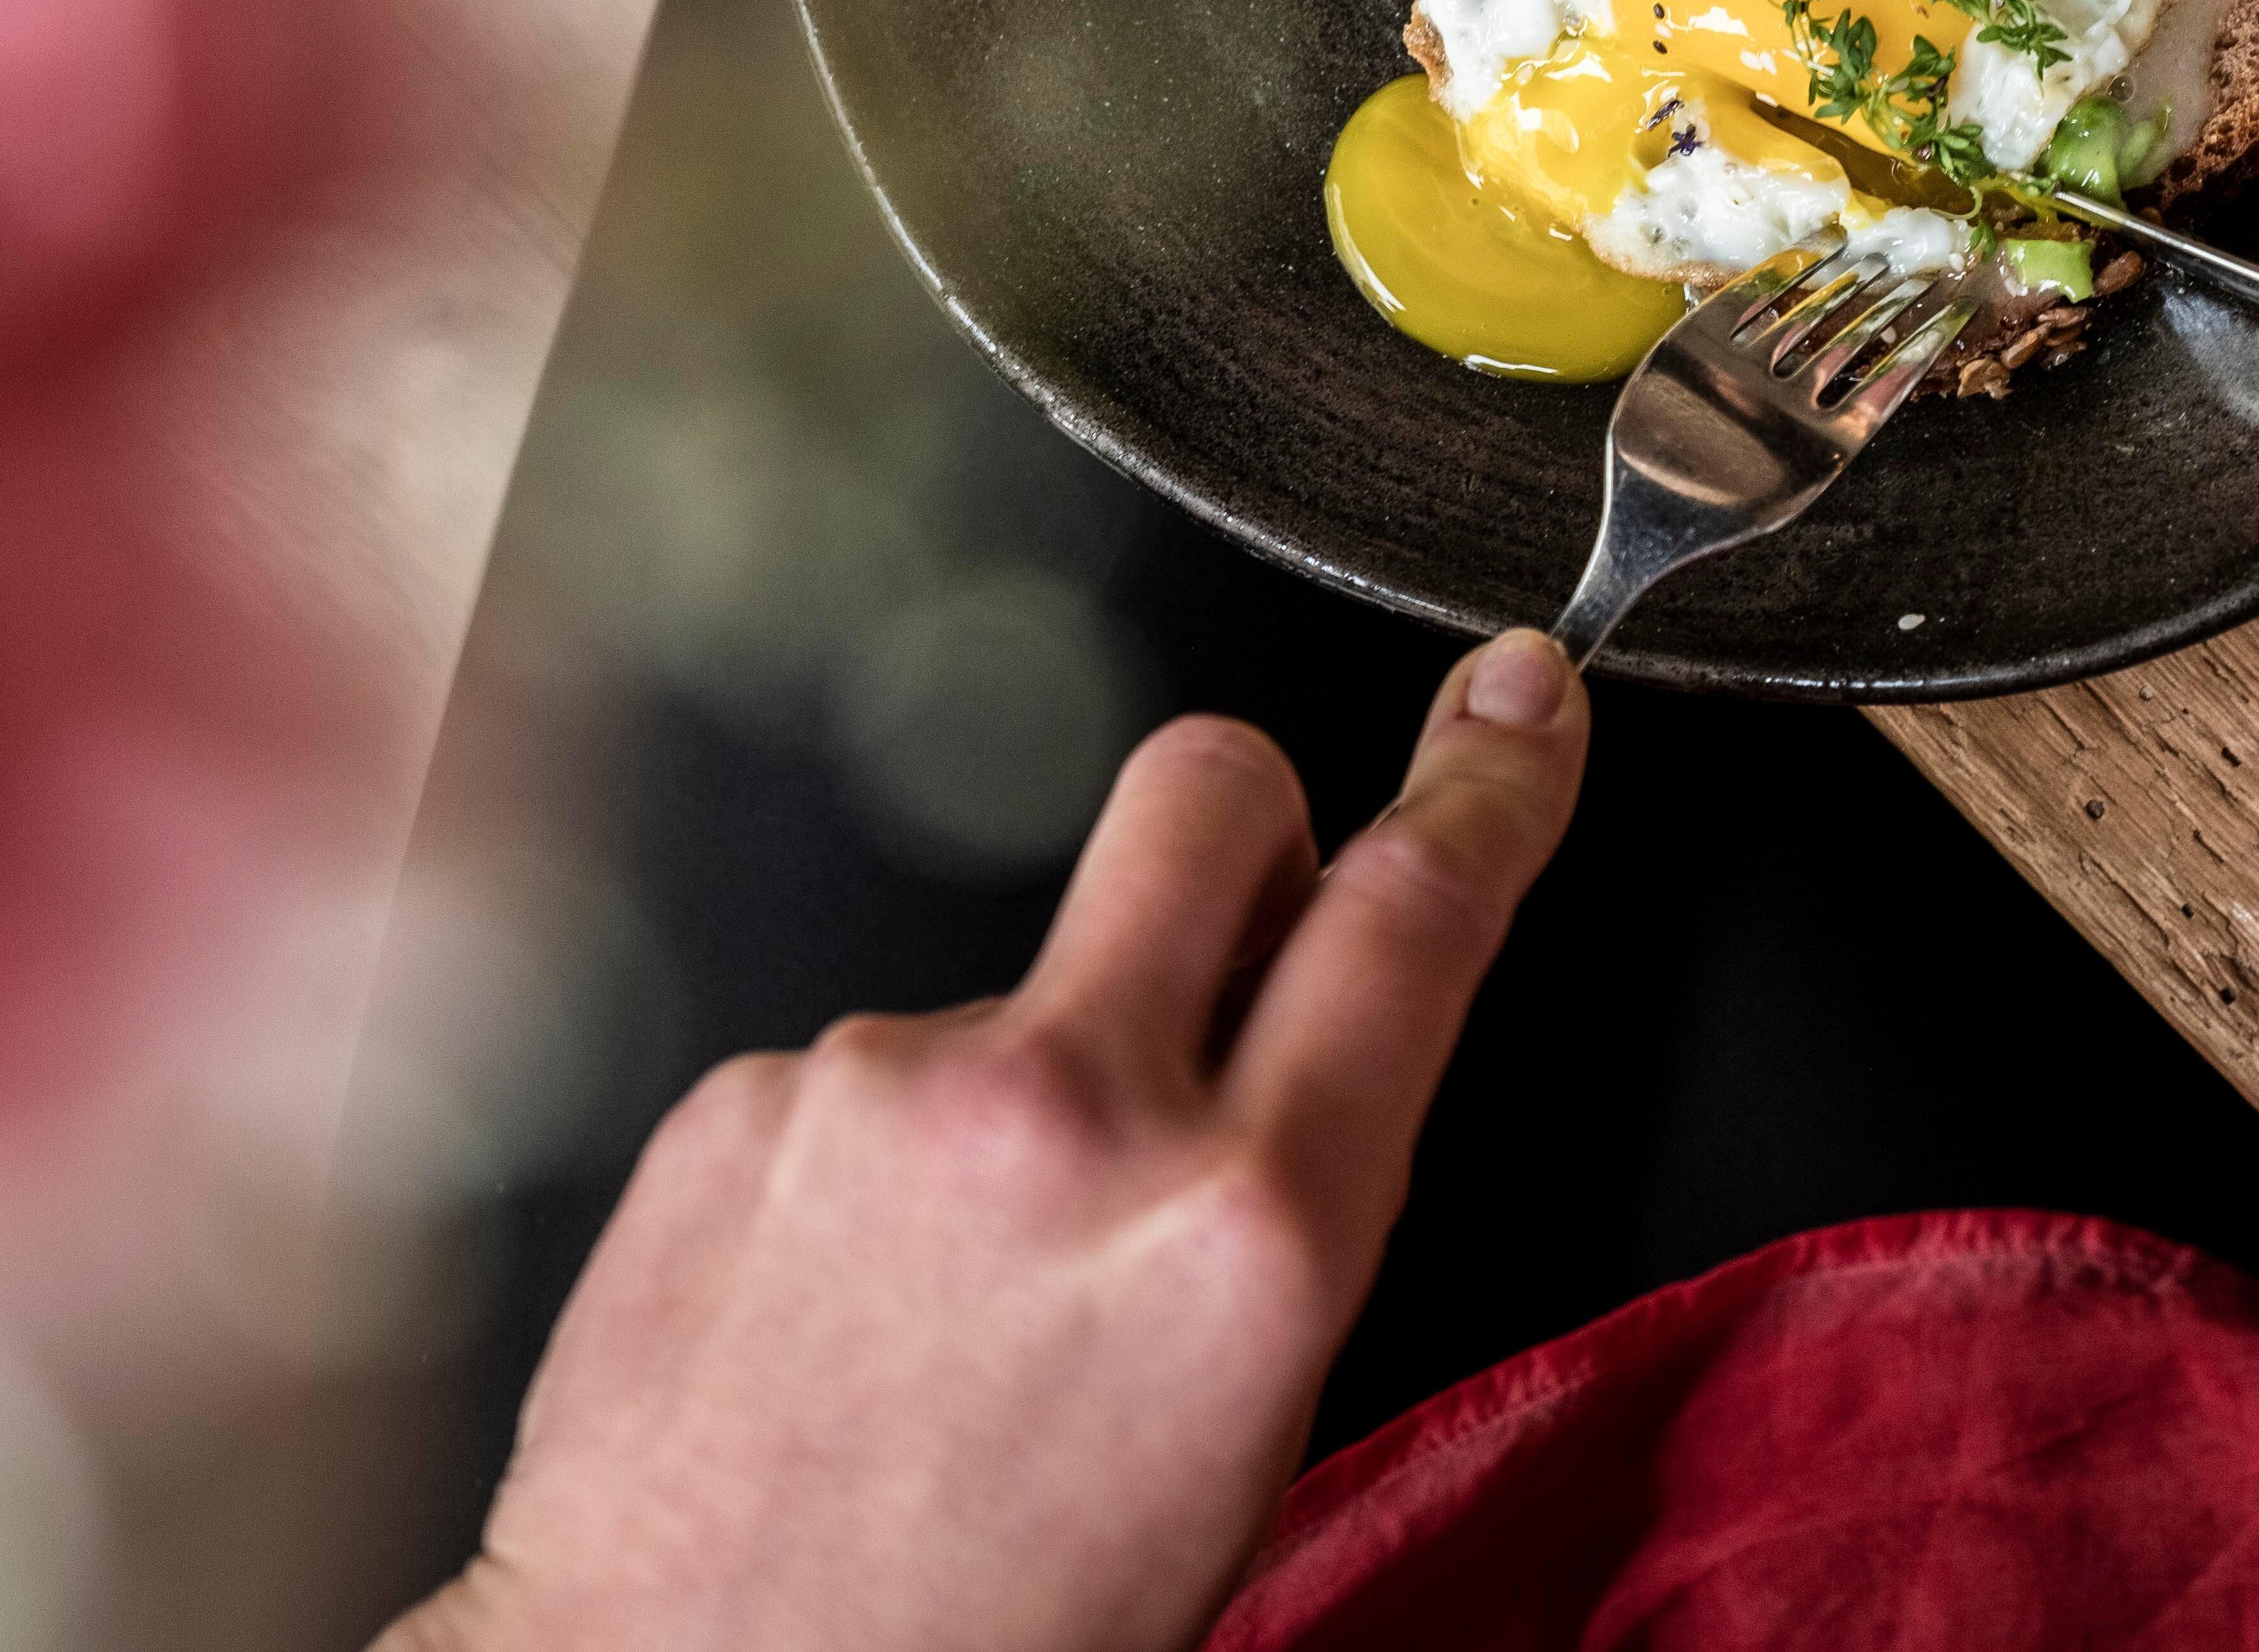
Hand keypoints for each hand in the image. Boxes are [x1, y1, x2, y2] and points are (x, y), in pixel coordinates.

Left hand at [384, 629, 1588, 1651]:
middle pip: (1207, 792)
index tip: (1518, 700)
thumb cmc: (978, 1637)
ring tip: (955, 1291)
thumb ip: (1285, 1214)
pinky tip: (845, 1305)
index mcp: (1240, 1233)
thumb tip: (1302, 1047)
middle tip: (1234, 922)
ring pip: (1022, 979)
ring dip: (1023, 1082)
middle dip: (1250, 824)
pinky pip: (867, 1069)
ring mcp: (885, 1088)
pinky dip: (878, 1162)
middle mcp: (1068, 1118)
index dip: (1493, 780)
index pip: (1414, 917)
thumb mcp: (1241, 1444)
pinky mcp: (740, 1100)